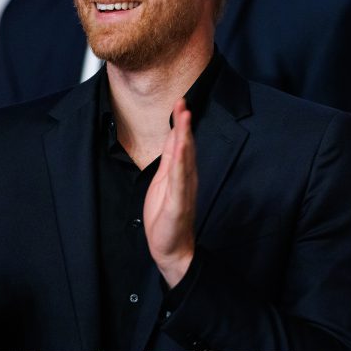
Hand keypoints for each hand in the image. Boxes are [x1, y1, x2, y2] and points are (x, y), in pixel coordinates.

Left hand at [144, 99, 196, 287]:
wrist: (171, 248)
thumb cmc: (166, 216)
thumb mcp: (164, 182)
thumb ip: (170, 159)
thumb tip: (174, 137)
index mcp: (181, 172)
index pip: (181, 143)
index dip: (180, 123)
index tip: (179, 103)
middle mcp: (186, 177)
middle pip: (186, 145)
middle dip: (184, 123)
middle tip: (182, 102)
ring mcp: (184, 189)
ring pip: (185, 158)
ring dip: (185, 136)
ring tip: (184, 117)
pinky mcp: (179, 202)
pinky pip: (180, 179)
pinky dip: (182, 161)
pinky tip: (182, 147)